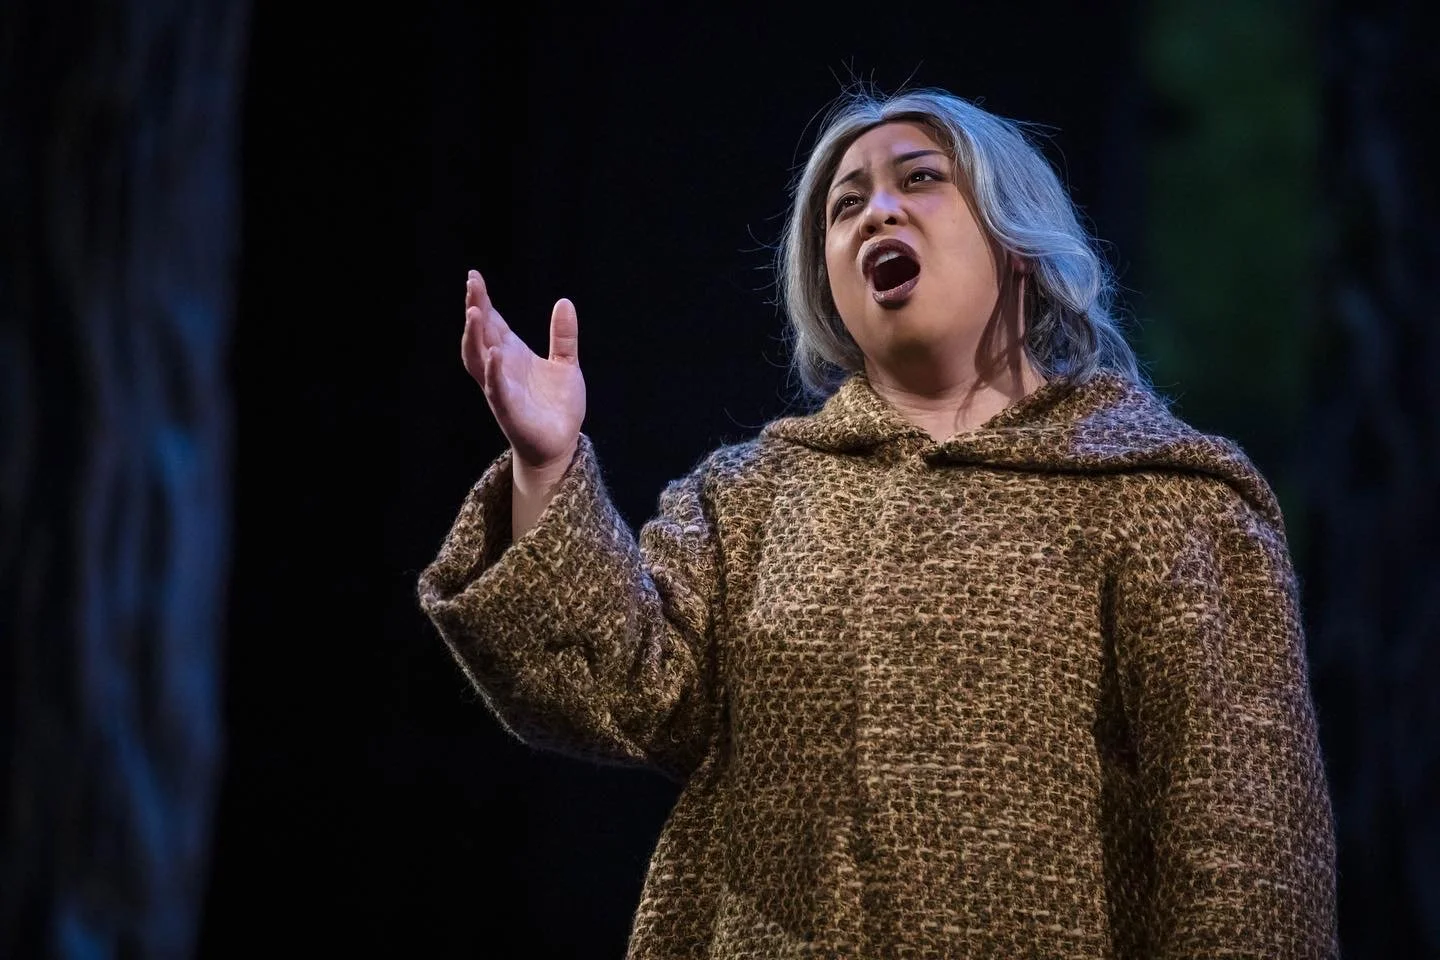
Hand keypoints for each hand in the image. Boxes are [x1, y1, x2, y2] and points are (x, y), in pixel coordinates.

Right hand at [461, 269, 584, 472]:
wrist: (560, 443)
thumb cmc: (557, 405)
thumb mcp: (565, 364)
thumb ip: (563, 336)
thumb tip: (564, 302)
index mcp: (512, 354)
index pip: (492, 322)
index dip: (482, 300)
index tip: (474, 277)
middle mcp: (501, 368)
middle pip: (481, 334)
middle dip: (475, 309)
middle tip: (472, 285)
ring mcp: (502, 388)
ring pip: (479, 360)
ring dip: (475, 337)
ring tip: (475, 312)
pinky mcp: (509, 410)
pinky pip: (497, 389)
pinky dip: (494, 372)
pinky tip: (495, 354)